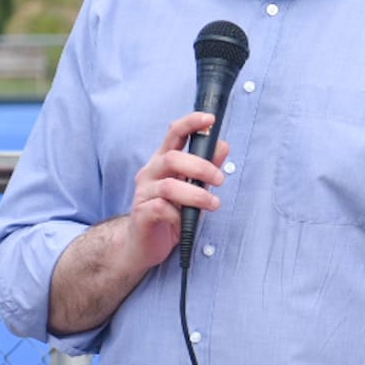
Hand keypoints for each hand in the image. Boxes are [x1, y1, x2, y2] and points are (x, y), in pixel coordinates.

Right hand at [124, 112, 227, 269]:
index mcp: (163, 161)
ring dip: (196, 194)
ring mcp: (144, 193)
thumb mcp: (192, 188)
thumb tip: (223, 146)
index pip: (174, 133)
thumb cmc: (169, 213)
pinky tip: (186, 222)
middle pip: (173, 158)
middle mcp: (151, 172)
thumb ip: (206, 168)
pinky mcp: (141, 213)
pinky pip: (162, 209)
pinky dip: (180, 216)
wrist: (142, 245)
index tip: (210, 119)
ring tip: (213, 204)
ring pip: (169, 186)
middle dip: (201, 167)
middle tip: (220, 180)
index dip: (191, 123)